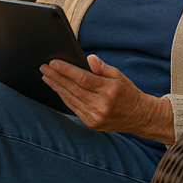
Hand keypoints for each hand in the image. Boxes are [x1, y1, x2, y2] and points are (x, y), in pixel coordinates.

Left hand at [40, 55, 174, 143]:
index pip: (83, 78)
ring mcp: (96, 116)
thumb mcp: (119, 75)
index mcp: (110, 90)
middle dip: (56, 77)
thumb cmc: (127, 92)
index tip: (53, 62)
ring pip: (71, 98)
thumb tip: (88, 58)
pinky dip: (64, 97)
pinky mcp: (92, 123)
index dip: (66, 70)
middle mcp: (102, 105)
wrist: (139, 116)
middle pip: (73, 88)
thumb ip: (102, 67)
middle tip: (44, 68)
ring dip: (56, 87)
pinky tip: (57, 88)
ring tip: (46, 76)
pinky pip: (73, 107)